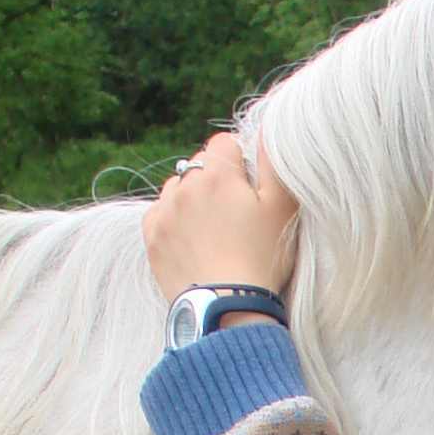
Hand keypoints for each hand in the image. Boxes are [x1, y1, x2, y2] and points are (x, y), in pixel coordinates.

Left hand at [143, 130, 300, 309]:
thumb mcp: (282, 208)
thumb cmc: (262, 258)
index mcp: (217, 173)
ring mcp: (164, 210)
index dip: (239, 163)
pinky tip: (192, 242)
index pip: (224, 143)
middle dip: (214, 180)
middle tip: (234, 216)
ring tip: (212, 230)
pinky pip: (159, 213)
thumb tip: (267, 126)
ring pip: (176, 188)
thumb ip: (274, 162)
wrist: (228, 308)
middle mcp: (184, 184)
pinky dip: (172, 220)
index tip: (249, 192)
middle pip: (198, 165)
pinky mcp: (152, 236)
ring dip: (190, 198)